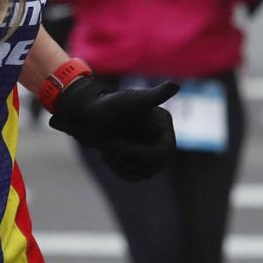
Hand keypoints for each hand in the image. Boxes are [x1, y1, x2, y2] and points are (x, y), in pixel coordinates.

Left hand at [49, 75, 177, 180]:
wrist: (88, 115)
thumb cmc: (106, 104)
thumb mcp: (128, 100)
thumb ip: (152, 96)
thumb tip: (175, 85)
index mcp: (162, 124)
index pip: (163, 152)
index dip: (140, 154)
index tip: (115, 145)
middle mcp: (160, 139)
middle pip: (154, 166)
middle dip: (127, 158)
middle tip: (108, 145)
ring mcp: (150, 151)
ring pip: (143, 174)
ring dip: (120, 164)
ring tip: (106, 147)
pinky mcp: (138, 161)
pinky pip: (133, 176)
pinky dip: (117, 168)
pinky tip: (106, 154)